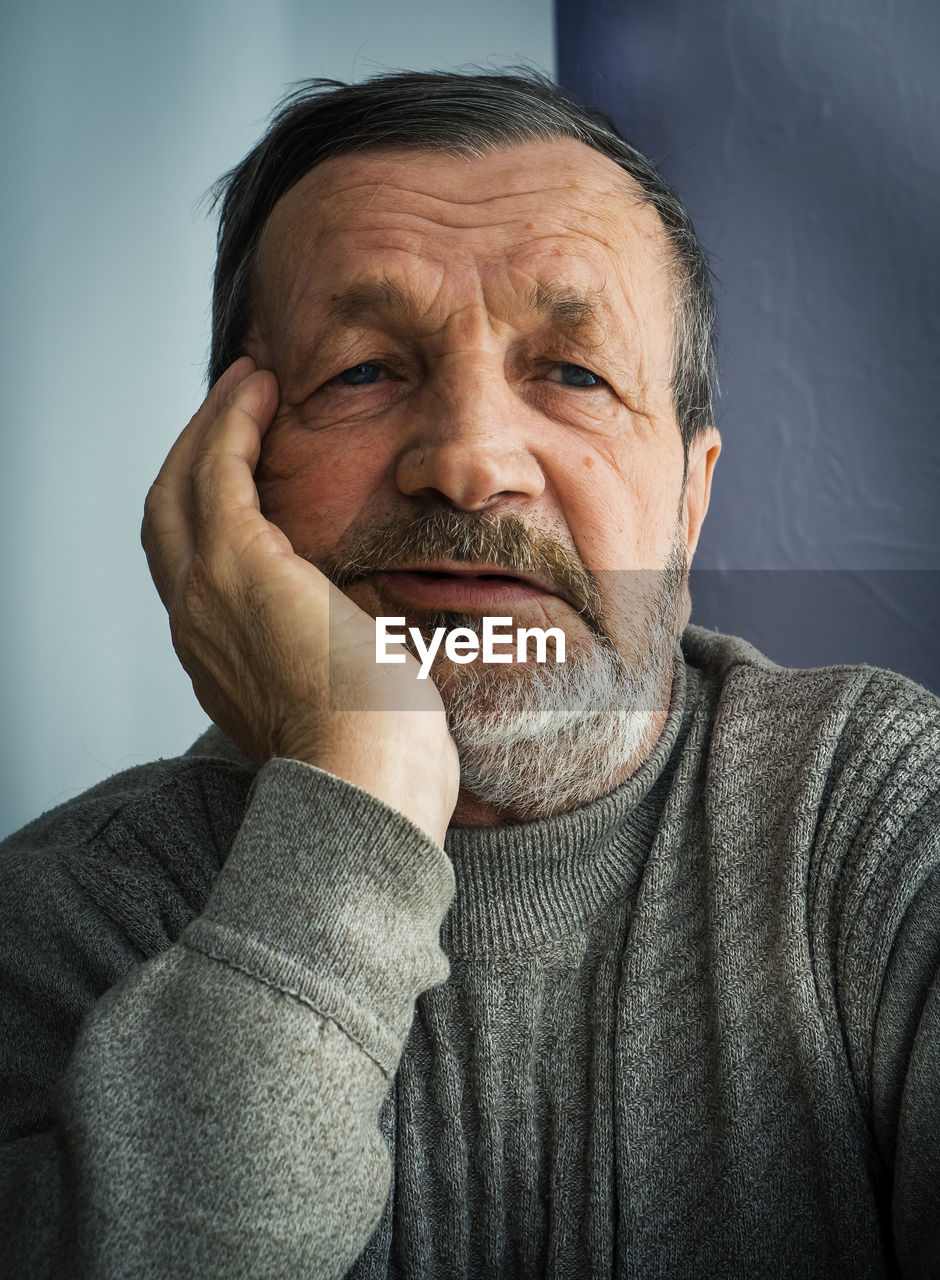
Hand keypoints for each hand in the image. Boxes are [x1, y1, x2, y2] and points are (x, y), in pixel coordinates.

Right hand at [141, 358, 458, 845]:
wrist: (368, 779)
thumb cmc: (378, 750)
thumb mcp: (344, 690)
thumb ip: (337, 642)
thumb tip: (375, 617)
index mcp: (220, 652)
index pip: (193, 558)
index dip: (210, 501)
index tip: (245, 460)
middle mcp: (195, 620)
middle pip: (169, 512)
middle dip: (198, 450)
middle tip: (237, 401)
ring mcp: (207, 591)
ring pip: (184, 483)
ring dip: (212, 425)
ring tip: (249, 383)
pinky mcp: (237, 565)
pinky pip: (218, 471)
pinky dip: (231, 424)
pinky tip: (259, 391)